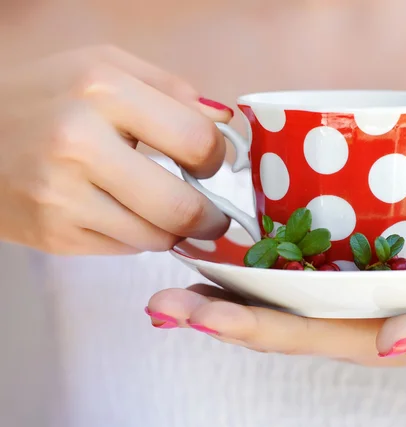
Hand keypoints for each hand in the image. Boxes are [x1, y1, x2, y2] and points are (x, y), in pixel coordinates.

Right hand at [0, 45, 232, 253]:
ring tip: (164, 211)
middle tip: (213, 216)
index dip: (216, 158)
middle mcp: (79, 143)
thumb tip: (225, 124)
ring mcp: (61, 196)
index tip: (211, 164)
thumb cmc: (48, 97)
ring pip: (157, 238)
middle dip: (210, 218)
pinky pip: (125, 249)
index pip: (196, 141)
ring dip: (173, 230)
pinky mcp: (53, 235)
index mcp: (102, 90)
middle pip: (181, 207)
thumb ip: (171, 89)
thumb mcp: (105, 67)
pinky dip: (137, 236)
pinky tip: (124, 214)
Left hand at [146, 275, 405, 376]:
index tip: (197, 318)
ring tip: (174, 267)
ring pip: (274, 290)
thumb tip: (388, 340)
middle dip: (213, 310)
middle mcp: (339, 317)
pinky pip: (300, 263)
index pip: (294, 333)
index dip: (245, 327)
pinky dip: (262, 254)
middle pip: (268, 315)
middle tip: (157, 303)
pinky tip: (232, 238)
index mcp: (362, 336)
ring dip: (224, 282)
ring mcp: (341, 294)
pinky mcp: (352, 270)